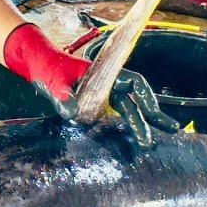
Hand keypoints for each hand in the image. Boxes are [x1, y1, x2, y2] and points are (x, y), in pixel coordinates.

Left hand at [4, 24, 178, 146]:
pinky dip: (123, 128)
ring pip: (126, 111)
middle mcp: (106, 85)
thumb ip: (62, 95)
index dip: (146, 97)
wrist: (36, 66)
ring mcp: (100, 96)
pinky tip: (131, 140)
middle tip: (170, 130)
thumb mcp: (53, 81)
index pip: (134, 83)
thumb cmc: (48, 68)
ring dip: (141, 124)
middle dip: (152, 116)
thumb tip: (73, 111)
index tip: (152, 112)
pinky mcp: (92, 107)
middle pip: (134, 101)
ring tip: (155, 141)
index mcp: (104, 74)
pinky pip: (112, 118)